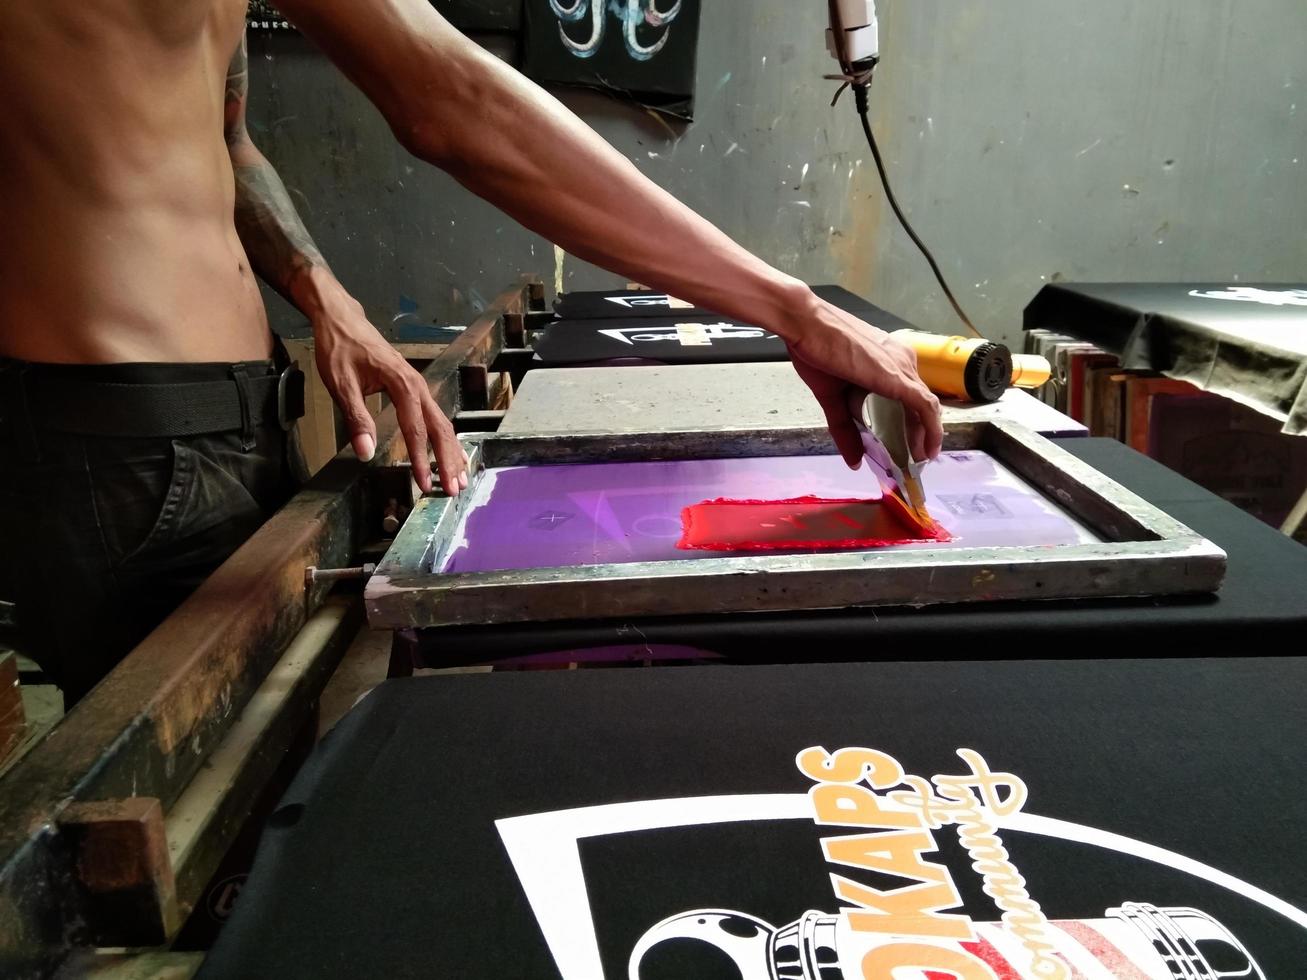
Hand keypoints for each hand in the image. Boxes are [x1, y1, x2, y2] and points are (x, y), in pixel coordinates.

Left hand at [311, 297, 467, 495]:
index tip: (424, 484)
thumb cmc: (339, 349)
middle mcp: (418, 386)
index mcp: (403, 385)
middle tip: (453, 490)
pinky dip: (444, 439)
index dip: (421, 460)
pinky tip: (447, 453)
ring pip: (442, 423)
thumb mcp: (341, 384)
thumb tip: (366, 453)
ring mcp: (420, 387)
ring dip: (451, 452)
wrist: (343, 320)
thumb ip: (356, 419)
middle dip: (448, 461)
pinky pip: (436, 417)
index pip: (416, 430)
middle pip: (440, 428)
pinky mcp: (415, 389)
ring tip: (458, 478)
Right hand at [785, 299, 942, 467]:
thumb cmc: (815, 348)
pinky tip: (927, 450)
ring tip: (918, 460)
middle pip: (919, 404)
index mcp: (888, 359)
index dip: (911, 423)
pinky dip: (931, 431)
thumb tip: (853, 461)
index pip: (909, 396)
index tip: (906, 444)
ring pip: (926, 408)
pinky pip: (925, 407)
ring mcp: (902, 367)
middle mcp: (901, 360)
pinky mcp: (898, 378)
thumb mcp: (832, 397)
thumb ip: (845, 430)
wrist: (806, 323)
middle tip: (913, 459)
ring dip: (925, 437)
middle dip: (919, 434)